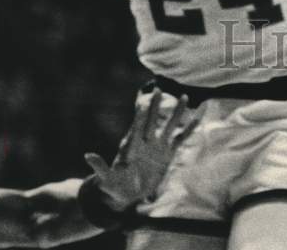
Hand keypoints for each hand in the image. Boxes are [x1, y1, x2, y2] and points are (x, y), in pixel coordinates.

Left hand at [83, 89, 195, 211]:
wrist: (128, 195)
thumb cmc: (114, 186)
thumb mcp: (106, 179)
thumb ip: (100, 167)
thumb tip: (87, 155)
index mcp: (132, 146)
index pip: (136, 129)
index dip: (138, 118)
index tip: (141, 104)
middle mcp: (146, 142)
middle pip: (151, 120)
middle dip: (155, 106)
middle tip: (157, 90)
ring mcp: (158, 145)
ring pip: (169, 125)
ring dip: (177, 112)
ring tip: (185, 97)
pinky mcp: (168, 152)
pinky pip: (181, 137)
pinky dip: (190, 127)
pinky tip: (199, 117)